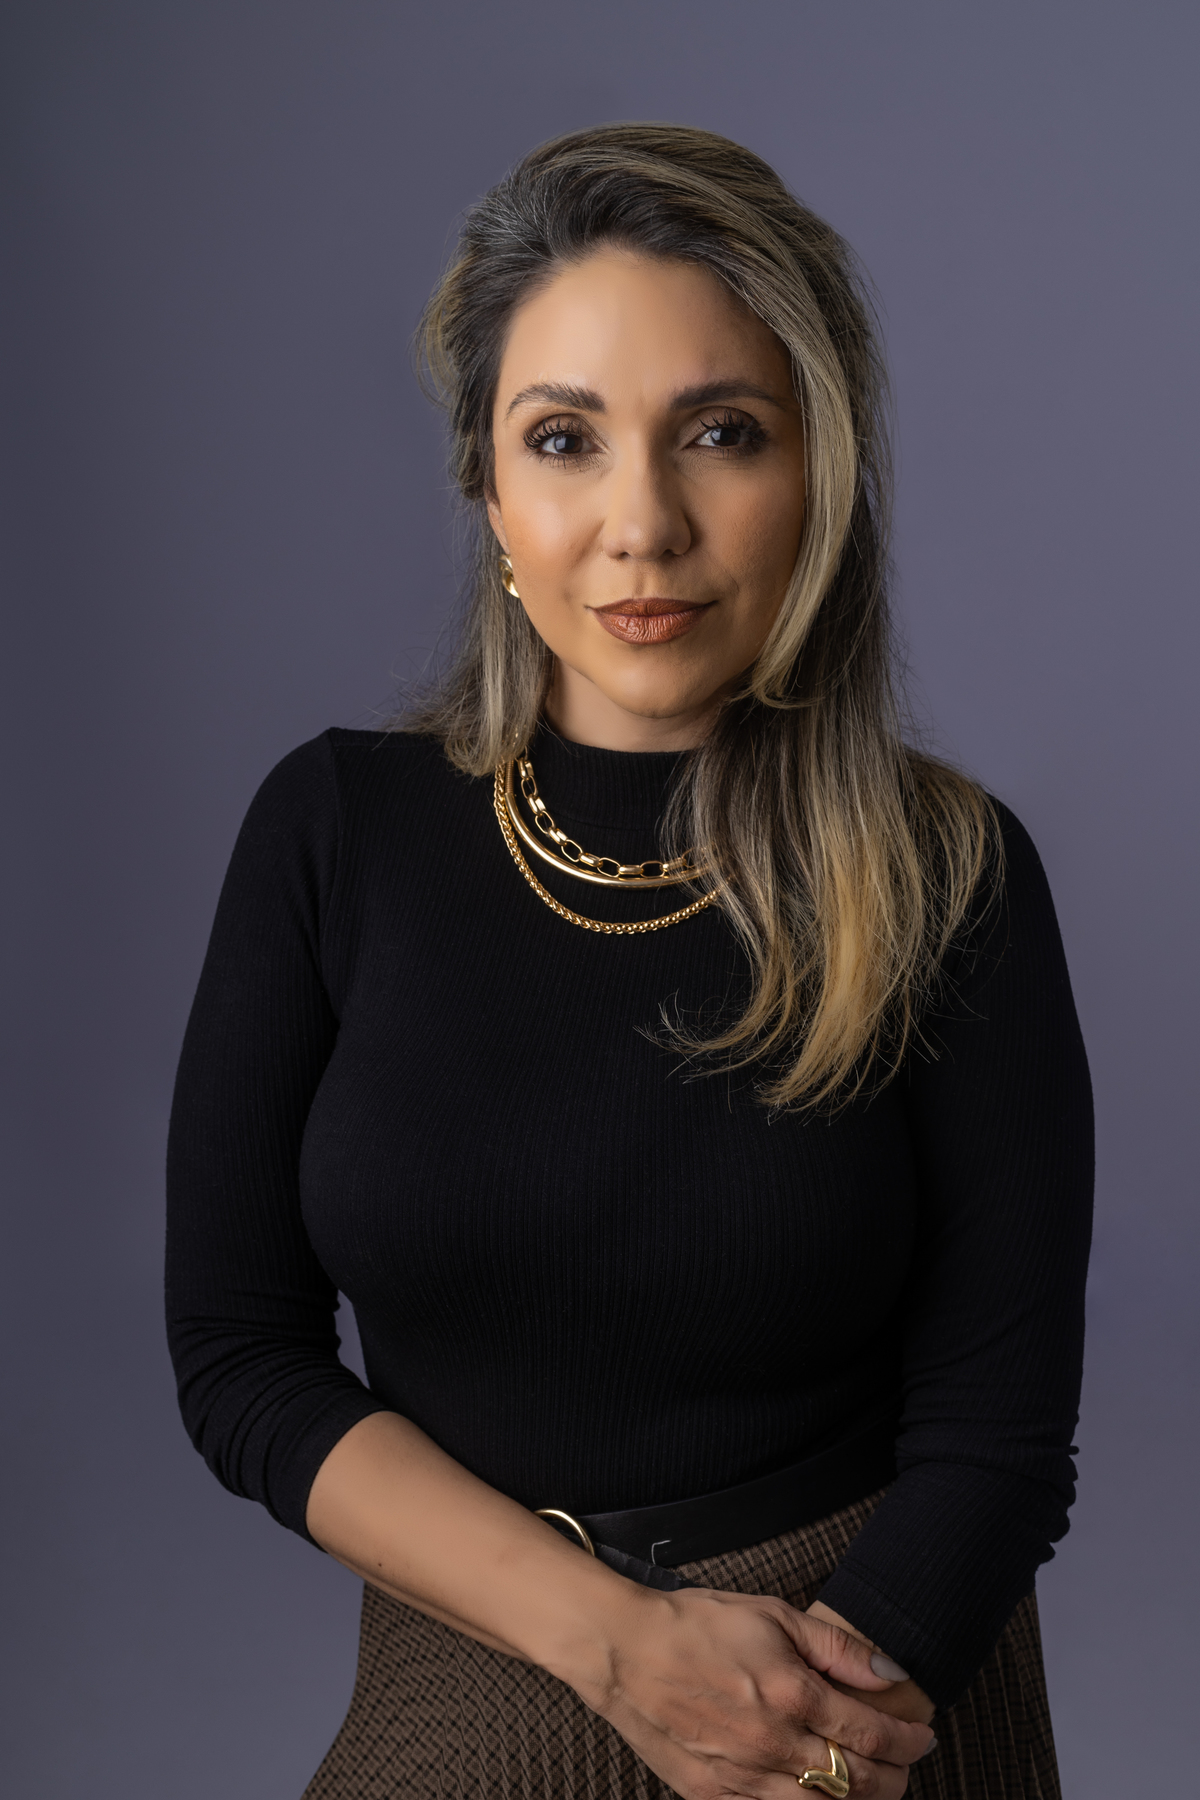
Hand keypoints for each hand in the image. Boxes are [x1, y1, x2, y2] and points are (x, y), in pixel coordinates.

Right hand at [565, 1583, 934, 1797]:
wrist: (624, 1650)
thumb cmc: (695, 1624)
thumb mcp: (773, 1615)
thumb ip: (837, 1647)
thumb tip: (890, 1673)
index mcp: (793, 1694)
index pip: (871, 1734)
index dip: (907, 1742)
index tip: (922, 1737)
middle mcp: (774, 1744)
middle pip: (855, 1783)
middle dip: (893, 1779)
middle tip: (905, 1765)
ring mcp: (743, 1778)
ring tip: (869, 1786)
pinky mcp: (713, 1796)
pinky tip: (812, 1794)